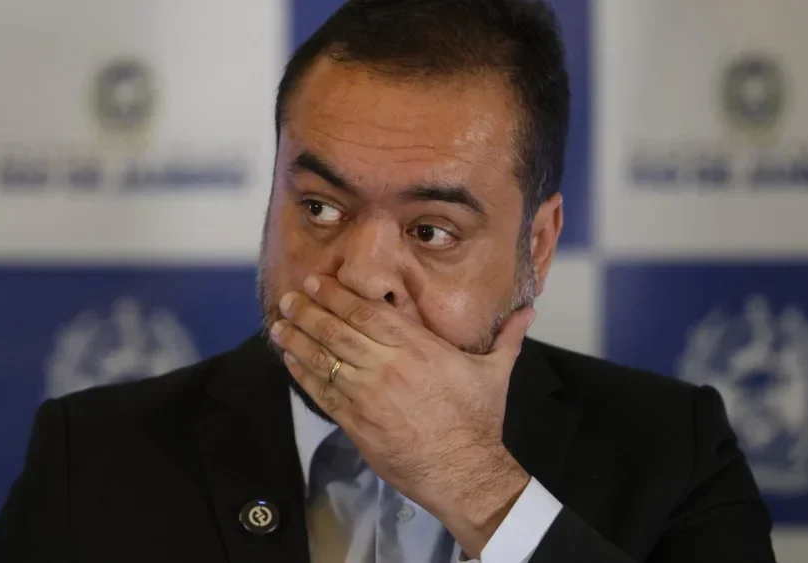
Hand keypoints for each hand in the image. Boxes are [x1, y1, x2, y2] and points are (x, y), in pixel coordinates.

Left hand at [270, 274, 535, 554]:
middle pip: (339, 331)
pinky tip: (290, 359)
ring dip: (298, 339)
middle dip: (310, 311)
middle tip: (289, 295)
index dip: (339, 295)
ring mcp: (368, 396)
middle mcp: (388, 367)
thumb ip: (507, 337)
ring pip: (325, 359)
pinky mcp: (357, 423)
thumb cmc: (478, 422)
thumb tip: (529, 311)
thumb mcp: (495, 372)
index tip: (318, 282)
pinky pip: (323, 393)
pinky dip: (303, 374)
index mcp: (418, 349)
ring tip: (278, 323)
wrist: (463, 471)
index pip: (369, 313)